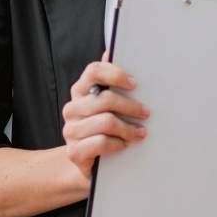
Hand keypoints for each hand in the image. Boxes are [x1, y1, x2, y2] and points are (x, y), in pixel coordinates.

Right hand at [61, 51, 147, 180]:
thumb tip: (110, 52)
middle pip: (104, 99)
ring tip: (140, 134)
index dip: (115, 74)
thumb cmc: (102, 130)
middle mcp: (71, 108)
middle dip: (130, 107)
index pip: (93, 72)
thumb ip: (108, 81)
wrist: (89, 164)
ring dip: (128, 129)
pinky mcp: (74, 152)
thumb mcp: (106, 105)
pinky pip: (101, 142)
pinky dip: (118, 144)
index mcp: (79, 91)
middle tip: (146, 113)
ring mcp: (70, 130)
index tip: (134, 84)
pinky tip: (124, 145)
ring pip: (105, 122)